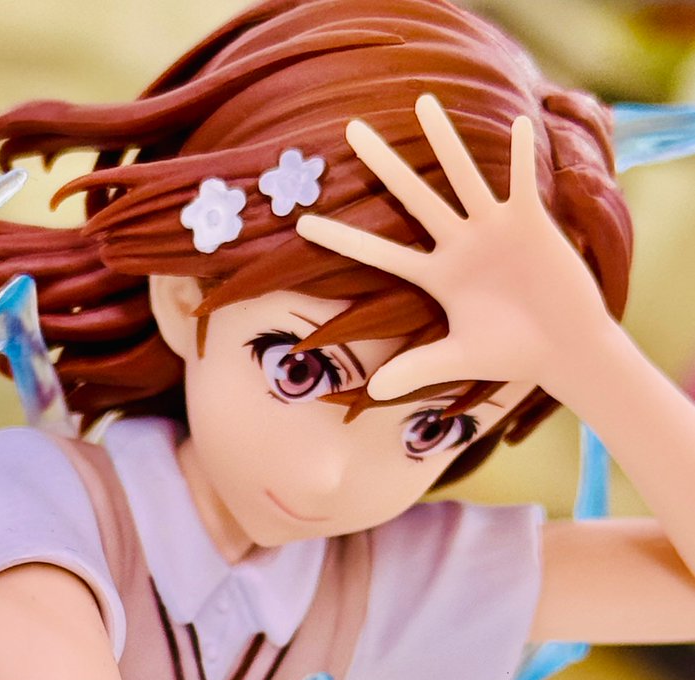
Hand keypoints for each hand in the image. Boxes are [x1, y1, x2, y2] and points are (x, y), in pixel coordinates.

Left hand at [296, 94, 613, 400]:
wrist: (562, 348)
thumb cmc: (511, 353)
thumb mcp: (459, 359)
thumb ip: (417, 368)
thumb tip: (373, 391)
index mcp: (436, 276)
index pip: (380, 253)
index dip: (344, 239)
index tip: (303, 224)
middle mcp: (458, 245)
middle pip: (413, 197)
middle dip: (383, 165)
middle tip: (351, 129)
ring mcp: (493, 229)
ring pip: (463, 176)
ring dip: (446, 140)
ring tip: (424, 101)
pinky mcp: (530, 224)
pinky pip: (521, 184)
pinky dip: (522, 157)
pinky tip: (519, 125)